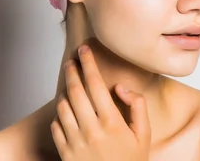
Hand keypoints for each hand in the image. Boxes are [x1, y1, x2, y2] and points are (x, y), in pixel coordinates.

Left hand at [51, 44, 150, 160]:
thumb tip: (120, 87)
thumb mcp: (144, 135)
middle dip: (72, 71)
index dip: (89, 63)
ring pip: (63, 106)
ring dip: (65, 90)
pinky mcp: (65, 153)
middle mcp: (91, 130)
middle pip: (76, 90)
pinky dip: (59, 114)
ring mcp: (75, 142)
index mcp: (112, 122)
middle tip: (72, 60)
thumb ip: (137, 106)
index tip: (84, 49)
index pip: (96, 84)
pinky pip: (56, 126)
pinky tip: (65, 109)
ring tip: (69, 82)